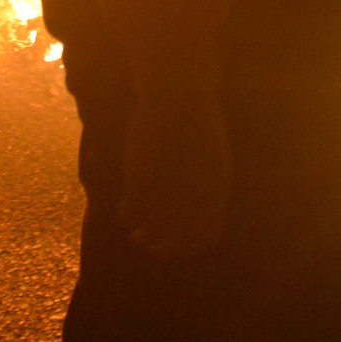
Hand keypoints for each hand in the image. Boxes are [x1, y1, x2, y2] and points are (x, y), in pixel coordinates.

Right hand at [118, 78, 231, 259]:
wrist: (179, 94)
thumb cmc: (198, 122)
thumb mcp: (215, 155)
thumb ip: (210, 184)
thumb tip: (207, 206)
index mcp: (215, 189)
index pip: (206, 235)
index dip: (191, 246)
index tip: (179, 246)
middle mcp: (191, 194)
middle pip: (176, 239)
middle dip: (164, 247)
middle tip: (152, 246)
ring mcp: (165, 187)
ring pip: (150, 230)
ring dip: (143, 236)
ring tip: (138, 236)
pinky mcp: (140, 177)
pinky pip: (129, 211)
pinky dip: (127, 217)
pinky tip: (125, 213)